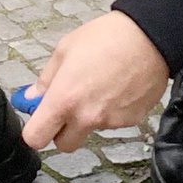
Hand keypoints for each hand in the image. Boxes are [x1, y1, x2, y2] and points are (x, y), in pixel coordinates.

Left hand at [21, 11, 169, 151]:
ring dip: (88, 118)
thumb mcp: (65, 49)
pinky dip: (111, 112)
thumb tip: (31, 98)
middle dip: (61, 131)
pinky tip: (116, 88)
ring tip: (99, 86)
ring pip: (90, 131)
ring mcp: (110, 122)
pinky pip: (112, 124)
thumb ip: (45, 80)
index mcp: (64, 99)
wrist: (150, 37)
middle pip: (64, 144)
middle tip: (67, 106)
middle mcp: (86, 117)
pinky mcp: (130, 121)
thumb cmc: (107, 38)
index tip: (38, 120)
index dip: (35, 131)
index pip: (36, 138)